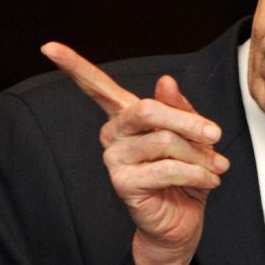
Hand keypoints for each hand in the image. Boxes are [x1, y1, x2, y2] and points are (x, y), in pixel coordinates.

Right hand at [41, 42, 229, 264]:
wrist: (183, 219)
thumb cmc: (185, 174)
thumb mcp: (190, 135)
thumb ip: (179, 108)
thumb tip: (166, 81)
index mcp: (126, 116)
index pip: (97, 86)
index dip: (74, 66)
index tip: (49, 47)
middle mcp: (113, 134)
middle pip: (147, 109)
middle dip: (188, 122)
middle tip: (215, 133)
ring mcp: (113, 158)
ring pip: (164, 142)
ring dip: (199, 155)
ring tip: (215, 166)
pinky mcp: (122, 183)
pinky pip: (166, 169)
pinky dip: (196, 174)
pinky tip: (208, 181)